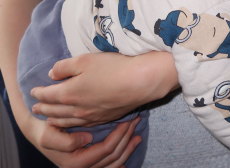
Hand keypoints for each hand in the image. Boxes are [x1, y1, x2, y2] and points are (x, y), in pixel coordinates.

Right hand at [19, 109, 140, 167]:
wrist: (39, 132)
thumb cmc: (44, 131)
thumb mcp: (48, 135)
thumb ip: (65, 141)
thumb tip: (88, 139)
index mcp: (75, 163)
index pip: (106, 149)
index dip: (120, 134)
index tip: (128, 119)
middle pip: (114, 156)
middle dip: (127, 138)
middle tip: (136, 120)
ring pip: (115, 162)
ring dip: (128, 147)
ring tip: (137, 134)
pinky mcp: (90, 164)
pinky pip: (110, 166)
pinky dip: (122, 158)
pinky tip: (130, 149)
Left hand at [31, 51, 176, 127]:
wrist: (140, 81)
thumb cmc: (113, 68)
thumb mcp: (85, 60)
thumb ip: (64, 67)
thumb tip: (52, 74)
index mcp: (69, 93)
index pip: (47, 95)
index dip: (38, 93)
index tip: (32, 91)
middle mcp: (77, 108)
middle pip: (54, 111)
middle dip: (43, 109)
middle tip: (35, 108)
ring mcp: (91, 116)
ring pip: (67, 121)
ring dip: (54, 120)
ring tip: (48, 120)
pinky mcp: (104, 118)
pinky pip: (82, 125)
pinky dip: (71, 125)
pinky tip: (72, 123)